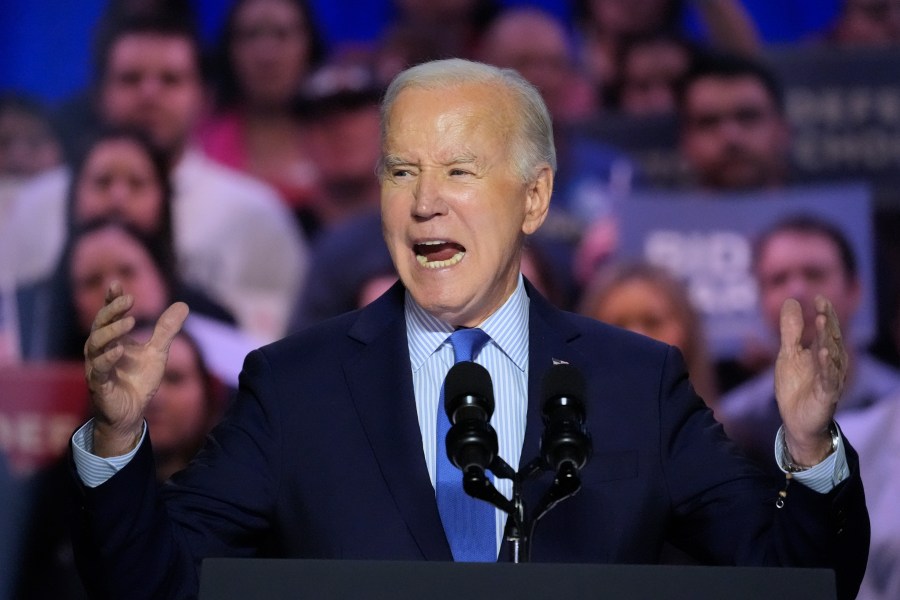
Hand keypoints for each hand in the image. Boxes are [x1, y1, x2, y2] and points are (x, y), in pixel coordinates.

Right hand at [83, 281, 188, 456]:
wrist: (132, 413)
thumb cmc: (139, 381)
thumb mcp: (157, 352)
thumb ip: (166, 329)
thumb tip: (183, 304)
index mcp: (113, 340)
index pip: (109, 315)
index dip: (111, 300)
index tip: (117, 284)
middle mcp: (100, 351)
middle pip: (99, 325)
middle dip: (112, 310)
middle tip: (129, 299)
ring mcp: (97, 367)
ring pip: (94, 344)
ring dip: (111, 331)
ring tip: (130, 321)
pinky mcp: (99, 385)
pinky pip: (99, 370)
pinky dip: (107, 359)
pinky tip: (119, 350)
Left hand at [774, 295, 845, 466]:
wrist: (796, 421)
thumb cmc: (795, 386)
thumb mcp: (788, 353)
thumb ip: (791, 330)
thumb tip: (792, 300)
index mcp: (821, 351)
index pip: (825, 328)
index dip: (824, 313)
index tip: (818, 297)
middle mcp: (830, 362)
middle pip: (830, 338)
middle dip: (827, 322)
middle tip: (821, 306)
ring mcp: (830, 378)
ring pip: (832, 355)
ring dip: (827, 338)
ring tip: (822, 322)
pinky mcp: (827, 394)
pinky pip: (829, 378)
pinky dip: (827, 365)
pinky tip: (824, 352)